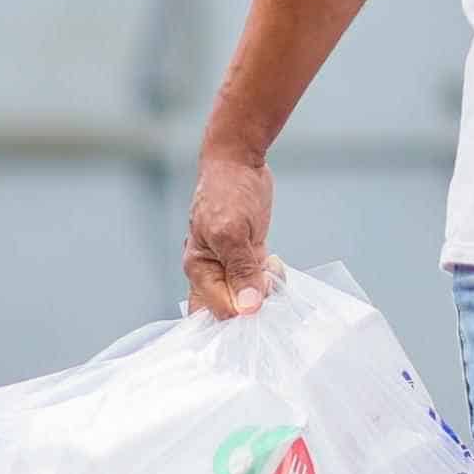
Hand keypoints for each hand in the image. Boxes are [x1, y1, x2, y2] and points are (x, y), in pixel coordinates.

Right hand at [182, 149, 282, 318]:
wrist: (237, 162)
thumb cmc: (226, 191)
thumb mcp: (233, 232)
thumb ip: (241, 271)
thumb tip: (248, 307)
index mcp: (198, 269)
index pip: (218, 310)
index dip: (242, 311)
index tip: (261, 298)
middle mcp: (211, 271)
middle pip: (230, 309)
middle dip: (253, 304)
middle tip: (267, 282)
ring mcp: (229, 265)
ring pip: (247, 297)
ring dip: (265, 290)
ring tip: (271, 268)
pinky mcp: (246, 257)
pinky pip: (258, 281)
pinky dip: (270, 279)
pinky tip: (274, 265)